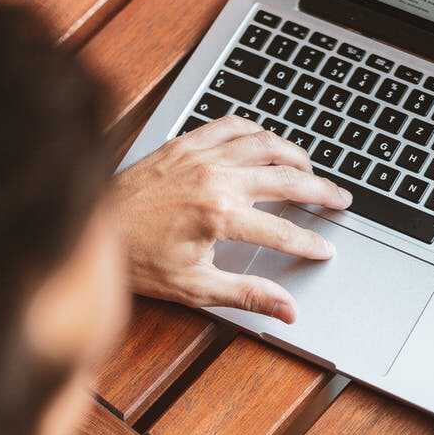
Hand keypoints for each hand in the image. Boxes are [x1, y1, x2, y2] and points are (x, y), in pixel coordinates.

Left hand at [114, 115, 351, 321]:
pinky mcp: (184, 143)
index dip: (309, 242)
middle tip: (340, 199)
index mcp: (220, 216)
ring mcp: (200, 156)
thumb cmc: (137, 260)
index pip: (282, 230)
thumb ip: (248, 294)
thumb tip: (286, 310)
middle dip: (320, 191)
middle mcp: (215, 178)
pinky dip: (255, 130)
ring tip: (311, 168)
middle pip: (286, 179)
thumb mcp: (196, 288)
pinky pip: (231, 125)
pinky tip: (265, 141)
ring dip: (294, 154)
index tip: (326, 248)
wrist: (92, 228)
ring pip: (265, 143)